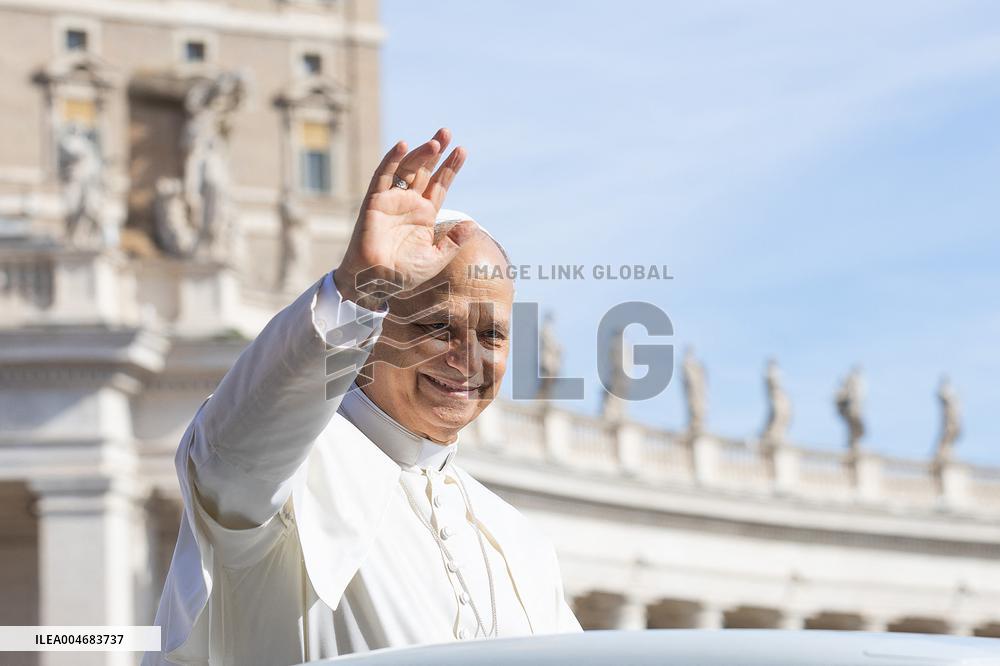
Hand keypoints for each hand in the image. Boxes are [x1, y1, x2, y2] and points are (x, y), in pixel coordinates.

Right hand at [335, 128, 475, 309]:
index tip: (463, 150)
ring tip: (437, 141)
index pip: (440, 185)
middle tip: (448, 132)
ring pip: (407, 169)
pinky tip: (404, 145)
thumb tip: (472, 225)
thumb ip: (453, 241)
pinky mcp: (375, 201)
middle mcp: (408, 203)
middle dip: (436, 151)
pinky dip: (392, 160)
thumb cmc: (403, 274)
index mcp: (424, 214)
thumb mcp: (436, 258)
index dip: (450, 167)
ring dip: (420, 153)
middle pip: (425, 170)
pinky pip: (383, 176)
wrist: (376, 282)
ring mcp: (392, 200)